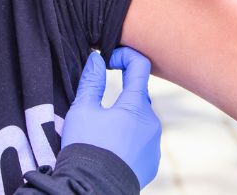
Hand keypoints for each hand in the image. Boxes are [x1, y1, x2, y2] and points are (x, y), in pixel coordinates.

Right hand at [62, 47, 161, 187]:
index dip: (125, 56)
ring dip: (125, 119)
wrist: (93, 189)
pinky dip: (129, 140)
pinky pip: (142, 142)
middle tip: (97, 106)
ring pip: (140, 120)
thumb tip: (97, 59)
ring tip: (101, 134)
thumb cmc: (86, 147)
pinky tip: (111, 150)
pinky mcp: (152, 161)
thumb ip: (91, 81)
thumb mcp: (82, 109)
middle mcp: (152, 122)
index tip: (109, 60)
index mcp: (136, 105)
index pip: (140, 66)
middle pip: (138, 97)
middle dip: (121, 95)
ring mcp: (154, 144)